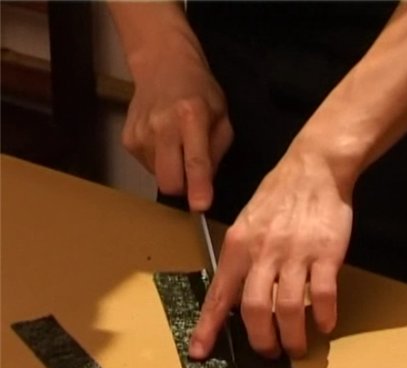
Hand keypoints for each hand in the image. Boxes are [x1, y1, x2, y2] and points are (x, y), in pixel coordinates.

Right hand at [122, 42, 232, 210]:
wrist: (162, 65)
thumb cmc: (199, 91)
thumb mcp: (222, 116)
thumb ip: (217, 151)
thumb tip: (206, 183)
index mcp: (191, 116)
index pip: (195, 160)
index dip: (198, 187)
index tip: (200, 206)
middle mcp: (162, 125)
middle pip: (169, 180)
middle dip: (183, 187)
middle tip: (193, 173)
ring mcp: (140, 133)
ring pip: (158, 177)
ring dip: (172, 170)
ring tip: (177, 144)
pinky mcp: (127, 139)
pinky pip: (148, 167)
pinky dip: (159, 161)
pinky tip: (164, 141)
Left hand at [189, 148, 353, 358]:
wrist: (314, 168)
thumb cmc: (278, 194)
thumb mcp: (246, 221)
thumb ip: (241, 256)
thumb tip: (237, 293)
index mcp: (238, 245)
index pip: (219, 294)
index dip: (209, 326)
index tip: (201, 352)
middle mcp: (263, 252)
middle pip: (255, 310)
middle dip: (261, 341)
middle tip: (269, 353)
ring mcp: (295, 253)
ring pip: (289, 309)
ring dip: (292, 337)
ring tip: (296, 348)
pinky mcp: (326, 254)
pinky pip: (323, 295)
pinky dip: (324, 316)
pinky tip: (326, 324)